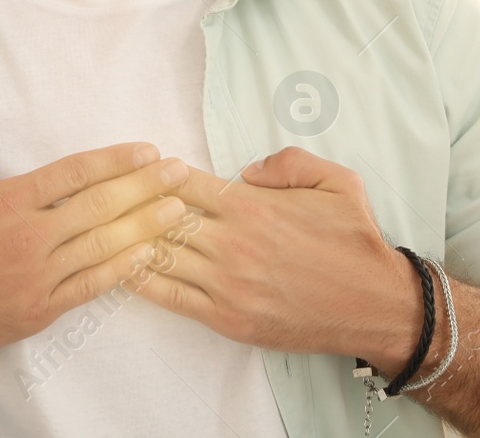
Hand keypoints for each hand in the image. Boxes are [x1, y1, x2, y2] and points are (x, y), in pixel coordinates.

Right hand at [0, 132, 191, 366]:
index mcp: (5, 201)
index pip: (74, 173)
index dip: (115, 160)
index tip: (147, 151)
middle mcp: (29, 237)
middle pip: (101, 206)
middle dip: (146, 187)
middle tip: (181, 173)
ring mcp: (37, 278)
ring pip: (104, 246)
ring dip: (146, 226)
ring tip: (178, 211)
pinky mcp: (37, 312)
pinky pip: (89, 287)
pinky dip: (121, 270)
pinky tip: (146, 256)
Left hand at [132, 145, 423, 372]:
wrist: (375, 304)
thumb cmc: (355, 240)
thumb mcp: (335, 180)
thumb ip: (288, 162)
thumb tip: (246, 168)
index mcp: (254, 205)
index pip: (185, 182)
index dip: (157, 172)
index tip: (141, 167)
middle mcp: (234, 242)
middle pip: (162, 216)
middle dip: (133, 203)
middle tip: (108, 195)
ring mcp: (227, 283)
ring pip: (160, 255)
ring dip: (130, 239)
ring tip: (104, 229)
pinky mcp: (227, 317)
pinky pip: (171, 296)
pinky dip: (142, 280)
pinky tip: (121, 268)